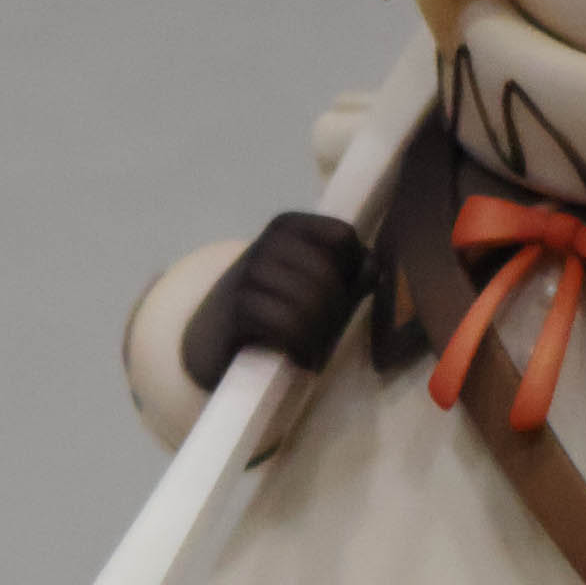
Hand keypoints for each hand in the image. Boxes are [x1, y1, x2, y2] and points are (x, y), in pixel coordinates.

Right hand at [181, 214, 368, 390]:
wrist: (211, 342)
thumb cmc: (274, 315)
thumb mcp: (314, 291)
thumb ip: (349, 277)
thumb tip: (374, 267)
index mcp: (288, 227)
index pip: (342, 236)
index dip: (352, 273)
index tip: (341, 300)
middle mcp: (267, 241)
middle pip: (328, 274)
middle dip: (335, 313)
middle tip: (324, 336)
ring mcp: (248, 272)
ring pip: (311, 300)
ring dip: (319, 336)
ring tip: (312, 349)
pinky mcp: (237, 308)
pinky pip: (290, 325)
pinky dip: (303, 348)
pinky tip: (298, 357)